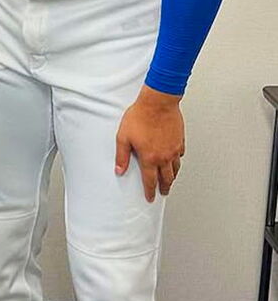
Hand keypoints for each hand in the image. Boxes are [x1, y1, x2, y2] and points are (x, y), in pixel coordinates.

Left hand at [115, 86, 185, 202]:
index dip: (150, 192)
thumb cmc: (140, 116)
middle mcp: (164, 156)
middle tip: (163, 193)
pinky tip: (175, 160)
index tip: (150, 198)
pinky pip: (180, 155)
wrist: (158, 102)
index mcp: (149, 158)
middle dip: (164, 188)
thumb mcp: (123, 137)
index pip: (150, 181)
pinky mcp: (179, 140)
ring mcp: (174, 149)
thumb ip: (122, 156)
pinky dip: (178, 161)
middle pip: (166, 178)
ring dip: (172, 177)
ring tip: (170, 181)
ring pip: (176, 168)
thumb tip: (119, 170)